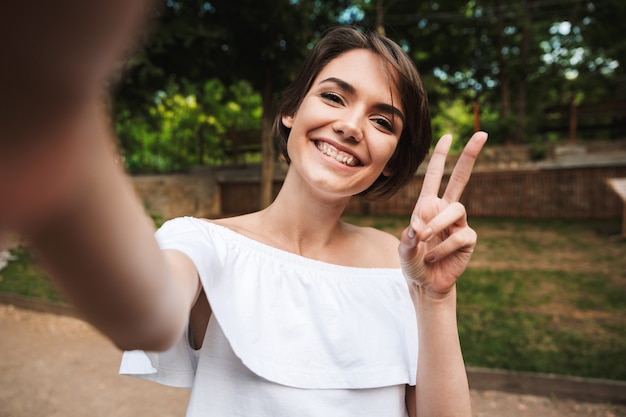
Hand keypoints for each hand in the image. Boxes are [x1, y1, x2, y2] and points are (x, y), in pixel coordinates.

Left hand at [398, 132, 486, 296]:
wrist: (425, 283)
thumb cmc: (413, 261)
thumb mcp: (404, 248)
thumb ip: (408, 238)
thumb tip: (418, 229)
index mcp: (427, 205)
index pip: (436, 176)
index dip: (441, 156)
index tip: (448, 135)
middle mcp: (445, 210)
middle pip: (461, 179)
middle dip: (470, 156)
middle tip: (482, 134)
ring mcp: (458, 224)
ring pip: (456, 209)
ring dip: (437, 224)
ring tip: (422, 239)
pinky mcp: (468, 239)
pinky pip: (460, 235)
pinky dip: (442, 247)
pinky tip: (433, 257)